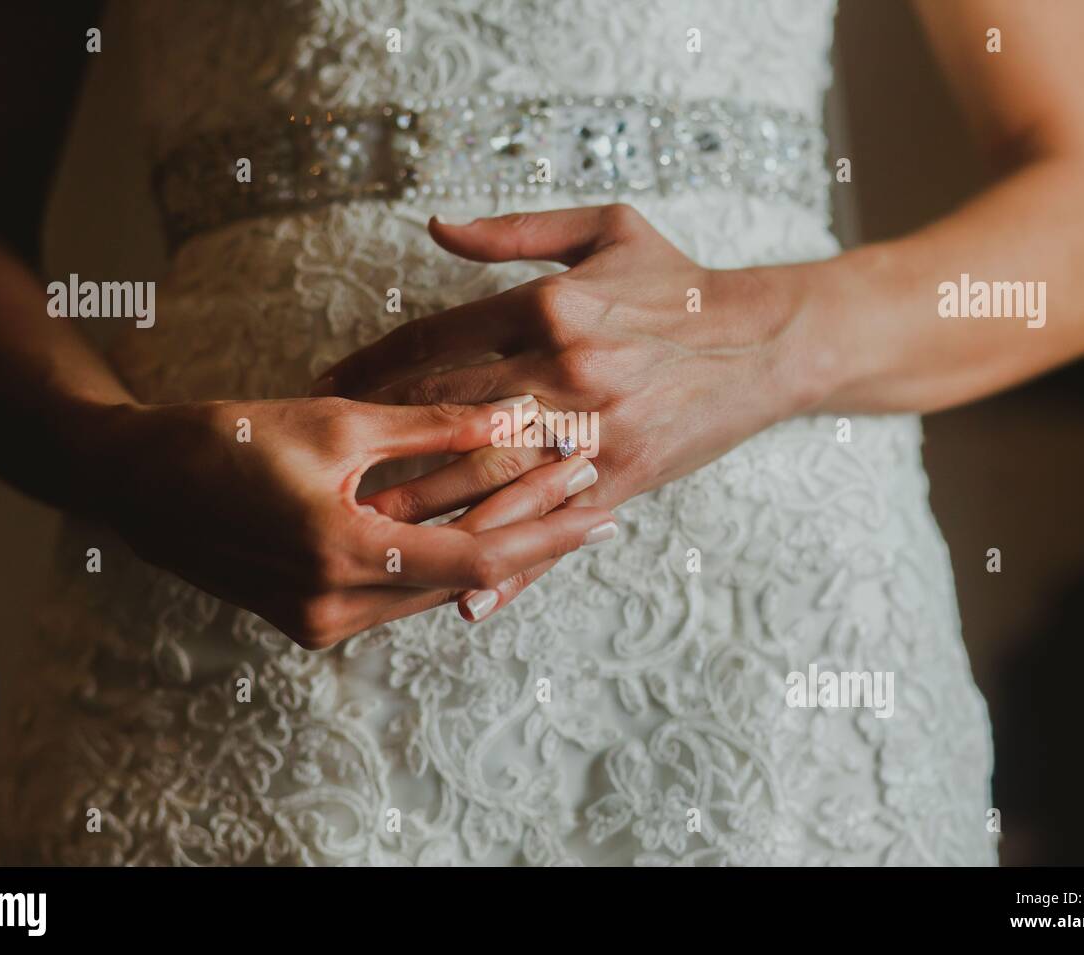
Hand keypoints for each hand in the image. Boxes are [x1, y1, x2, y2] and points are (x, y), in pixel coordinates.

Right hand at [86, 397, 615, 647]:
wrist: (133, 482)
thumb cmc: (224, 438)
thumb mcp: (334, 422)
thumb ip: (430, 426)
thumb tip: (515, 414)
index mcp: (339, 554)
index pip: (475, 560)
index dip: (545, 533)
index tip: (602, 506)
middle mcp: (332, 606)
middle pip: (463, 580)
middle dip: (533, 535)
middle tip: (594, 493)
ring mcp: (319, 621)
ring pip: (435, 590)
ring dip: (496, 547)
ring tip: (557, 504)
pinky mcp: (310, 616)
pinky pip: (400, 594)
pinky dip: (447, 560)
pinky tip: (490, 528)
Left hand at [313, 204, 819, 617]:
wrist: (765, 340)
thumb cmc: (677, 282)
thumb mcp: (605, 229)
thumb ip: (513, 231)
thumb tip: (433, 226)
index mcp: (550, 307)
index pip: (434, 343)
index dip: (370, 368)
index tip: (326, 388)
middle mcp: (565, 371)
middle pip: (446, 419)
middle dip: (378, 447)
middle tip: (318, 474)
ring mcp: (595, 431)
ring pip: (491, 480)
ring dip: (425, 510)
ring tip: (365, 533)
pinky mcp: (624, 477)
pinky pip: (555, 527)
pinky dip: (512, 566)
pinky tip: (467, 599)